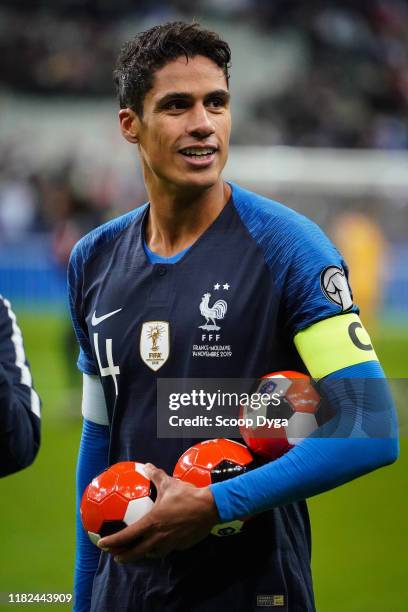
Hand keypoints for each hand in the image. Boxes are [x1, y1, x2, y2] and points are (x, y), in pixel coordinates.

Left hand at [97, 463, 219, 562]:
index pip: (126, 537)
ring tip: (137, 550)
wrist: (209, 508)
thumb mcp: (168, 483)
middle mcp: (158, 538)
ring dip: (142, 553)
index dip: (112, 542)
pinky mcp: (180, 546)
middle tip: (115, 555)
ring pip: (151, 553)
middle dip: (122, 555)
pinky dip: (159, 548)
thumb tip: (146, 466)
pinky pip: (166, 550)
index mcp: (151, 523)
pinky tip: (160, 543)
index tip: (102, 544)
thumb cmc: (187, 495)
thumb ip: (155, 475)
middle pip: (135, 553)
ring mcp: (170, 544)